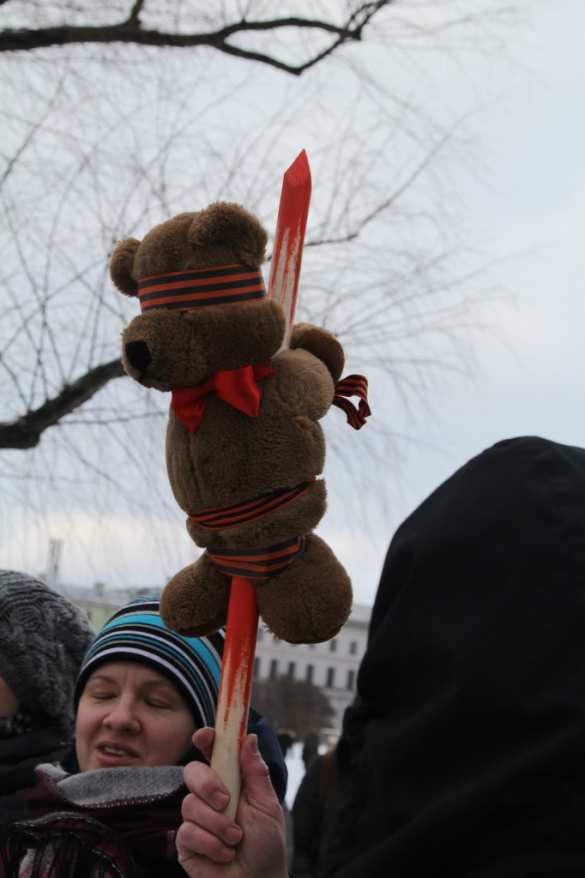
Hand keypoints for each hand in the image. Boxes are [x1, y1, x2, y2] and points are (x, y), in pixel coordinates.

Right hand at [177, 727, 287, 877]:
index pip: (213, 753)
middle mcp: (209, 797)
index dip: (206, 740)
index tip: (204, 736)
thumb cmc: (266, 845)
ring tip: (235, 839)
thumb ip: (256, 772)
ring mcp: (195, 819)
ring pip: (190, 804)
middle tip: (225, 801)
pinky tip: (225, 854)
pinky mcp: (185, 843)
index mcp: (230, 782)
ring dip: (218, 824)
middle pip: (192, 772)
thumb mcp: (267, 805)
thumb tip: (250, 737)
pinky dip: (211, 843)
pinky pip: (187, 832)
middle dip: (208, 784)